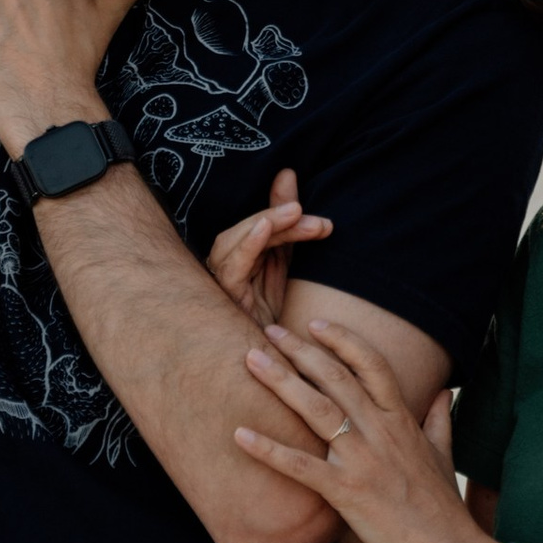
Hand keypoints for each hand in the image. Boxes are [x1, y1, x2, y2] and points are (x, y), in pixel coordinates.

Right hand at [206, 170, 333, 325]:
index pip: (260, 229)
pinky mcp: (221, 298)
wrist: (278, 370)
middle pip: (246, 232)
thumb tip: (287, 172)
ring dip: (267, 225)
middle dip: (280, 218)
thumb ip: (289, 225)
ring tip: (296, 213)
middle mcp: (226, 269)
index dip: (286, 216)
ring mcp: (220, 284)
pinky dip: (246, 244)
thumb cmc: (276, 319)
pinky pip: (230, 267)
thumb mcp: (287, 266)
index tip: (323, 221)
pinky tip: (265, 228)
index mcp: (243, 261)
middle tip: (314, 218)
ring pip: (234, 243)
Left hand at [233, 317, 474, 542]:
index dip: (342, 339)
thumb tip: (443, 392)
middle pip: (335, 378)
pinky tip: (239, 435)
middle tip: (269, 331)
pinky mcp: (346, 491)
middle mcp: (380, 431)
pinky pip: (299, 465)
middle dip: (300, 350)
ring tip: (251, 360)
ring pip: (316, 409)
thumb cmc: (442, 507)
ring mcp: (362, 460)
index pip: (371, 364)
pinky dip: (268, 449)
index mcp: (401, 420)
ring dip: (281, 381)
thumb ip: (440, 419)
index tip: (315, 323)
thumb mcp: (445, 454)